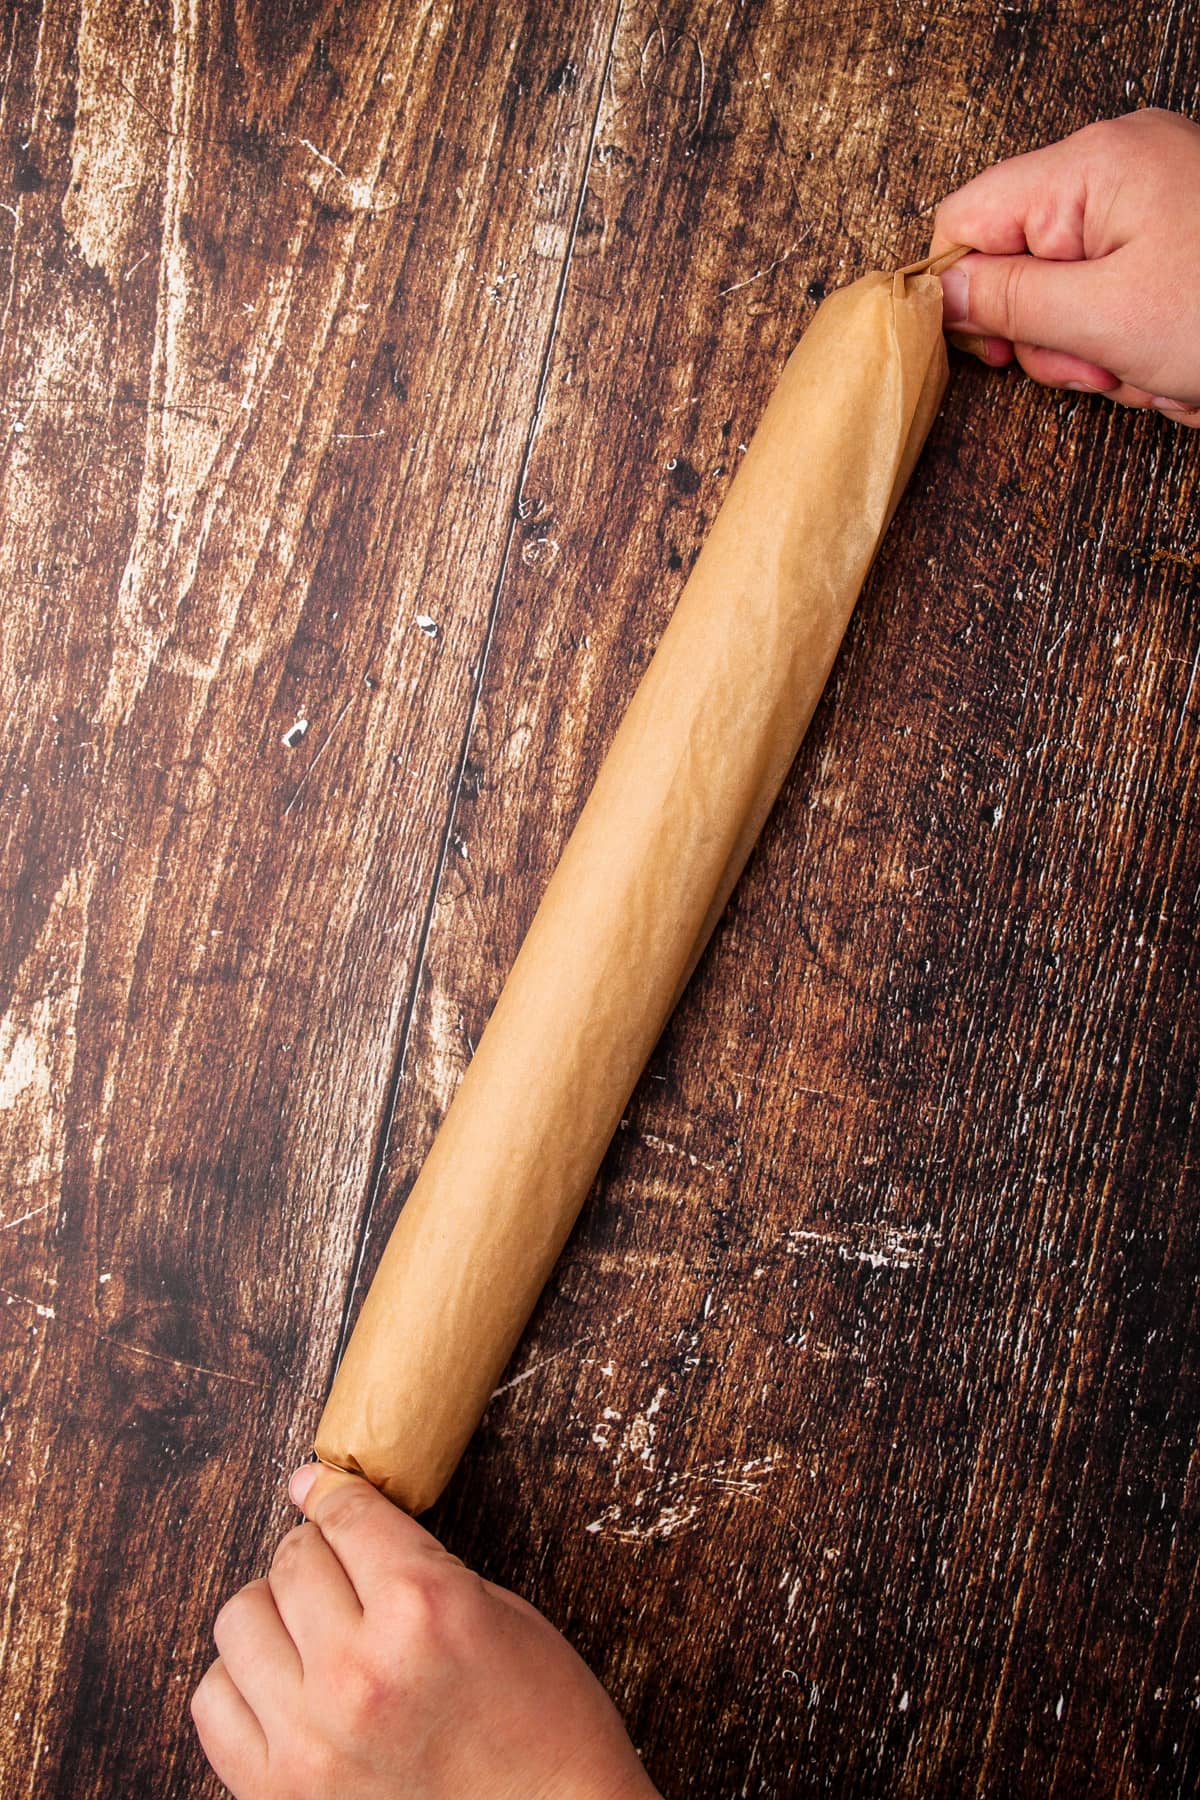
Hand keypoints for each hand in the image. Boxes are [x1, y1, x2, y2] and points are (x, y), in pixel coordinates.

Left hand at [191, 1463, 658, 1799]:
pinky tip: (286, 1684)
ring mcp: (310, 1739)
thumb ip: (418, 1566)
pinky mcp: (278, 1794)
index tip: (322, 1486)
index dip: (334, 1490)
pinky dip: (243, 1680)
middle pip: (291, 1560)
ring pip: (239, 1620)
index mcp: (424, 1610)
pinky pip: (214, 1702)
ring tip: (312, 1630)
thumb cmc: (543, 1729)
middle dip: (317, 1553)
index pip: (346, 1513)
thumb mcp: (501, 1616)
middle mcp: (358, 1672)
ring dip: (276, 1612)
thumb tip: (342, 1520)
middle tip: (342, 1571)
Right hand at [931, 108, 1199, 424]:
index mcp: (1091, 168)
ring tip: (1150, 369)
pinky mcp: (1175, 240)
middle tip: (1098, 366)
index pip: (968, 219)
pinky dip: (1135, 345)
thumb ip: (1011, 301)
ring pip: (1070, 295)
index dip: (964, 291)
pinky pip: (1118, 299)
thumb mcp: (1106, 320)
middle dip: (1052, 335)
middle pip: (1021, 262)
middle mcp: (1118, 171)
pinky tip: (1171, 363)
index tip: (990, 349)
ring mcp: (1151, 204)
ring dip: (1098, 353)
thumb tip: (943, 292)